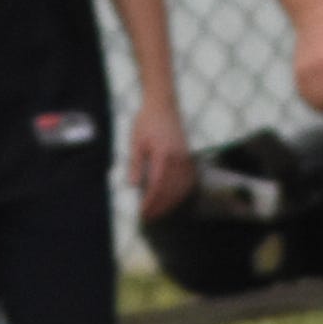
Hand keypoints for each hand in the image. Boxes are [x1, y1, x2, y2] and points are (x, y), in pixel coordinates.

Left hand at [128, 100, 195, 219]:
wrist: (163, 106)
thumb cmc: (146, 122)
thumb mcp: (135, 142)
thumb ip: (135, 165)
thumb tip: (133, 186)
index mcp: (163, 155)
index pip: (158, 186)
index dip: (151, 202)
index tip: (143, 212)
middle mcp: (178, 159)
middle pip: (171, 190)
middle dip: (160, 206)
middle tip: (149, 217)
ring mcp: (186, 158)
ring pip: (182, 188)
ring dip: (172, 203)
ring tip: (160, 212)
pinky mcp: (188, 157)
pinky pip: (189, 180)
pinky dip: (183, 193)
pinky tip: (175, 199)